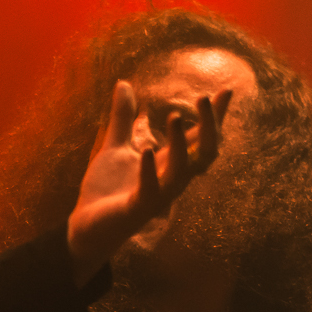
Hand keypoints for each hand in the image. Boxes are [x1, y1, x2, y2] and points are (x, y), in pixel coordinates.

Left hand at [65, 81, 231, 285]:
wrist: (85, 228)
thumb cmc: (105, 191)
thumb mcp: (113, 146)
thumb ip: (122, 118)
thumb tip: (124, 83)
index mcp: (167, 163)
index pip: (199, 138)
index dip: (214, 117)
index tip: (225, 91)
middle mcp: (170, 179)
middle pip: (205, 154)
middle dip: (210, 127)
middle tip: (203, 99)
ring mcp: (157, 196)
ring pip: (183, 172)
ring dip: (182, 144)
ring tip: (174, 116)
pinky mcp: (138, 209)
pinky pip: (152, 191)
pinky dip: (150, 171)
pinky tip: (146, 150)